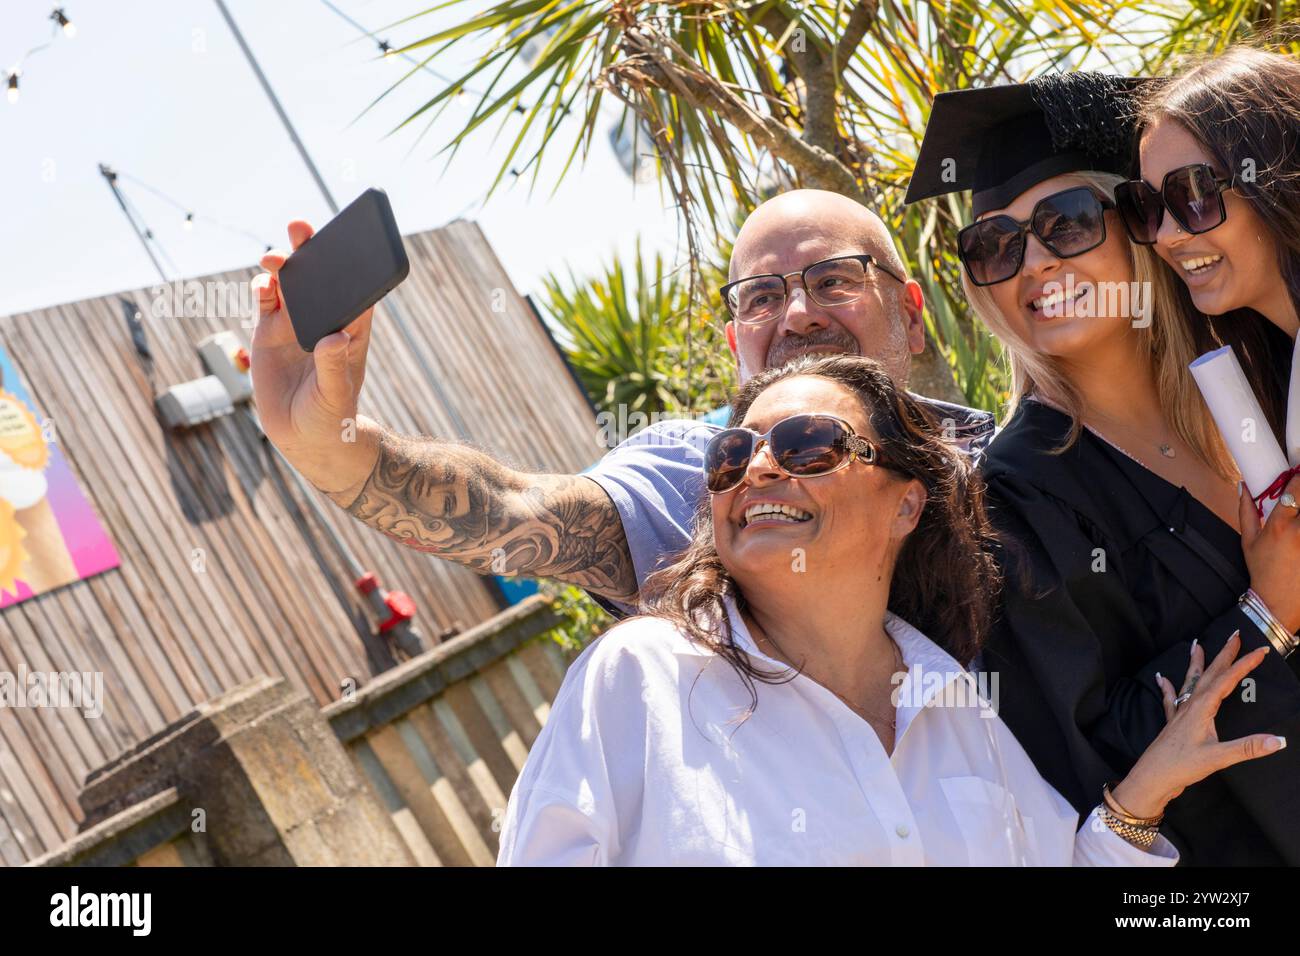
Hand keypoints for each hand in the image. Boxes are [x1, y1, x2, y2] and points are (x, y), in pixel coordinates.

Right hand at [249, 220, 380, 500]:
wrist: (305, 436)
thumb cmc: (331, 416)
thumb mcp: (333, 394)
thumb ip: (332, 366)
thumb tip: (334, 338)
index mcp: (351, 328)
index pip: (354, 288)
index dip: (352, 262)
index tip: (346, 240)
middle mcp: (323, 319)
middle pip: (320, 276)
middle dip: (311, 250)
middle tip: (300, 228)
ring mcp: (295, 323)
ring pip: (290, 282)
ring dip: (284, 264)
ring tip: (276, 258)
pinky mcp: (269, 332)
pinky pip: (266, 299)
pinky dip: (262, 287)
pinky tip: (262, 284)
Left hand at [1111, 632, 1284, 819]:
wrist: (1152, 777)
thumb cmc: (1181, 766)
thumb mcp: (1218, 757)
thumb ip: (1247, 747)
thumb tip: (1278, 740)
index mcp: (1202, 708)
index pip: (1227, 680)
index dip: (1245, 664)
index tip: (1260, 650)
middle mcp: (1190, 706)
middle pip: (1210, 674)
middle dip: (1223, 654)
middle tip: (1234, 635)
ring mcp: (1179, 713)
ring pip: (1190, 682)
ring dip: (1196, 664)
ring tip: (1196, 646)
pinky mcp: (1172, 724)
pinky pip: (1171, 699)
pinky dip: (1167, 687)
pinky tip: (1160, 678)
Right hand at [1240, 477, 1299, 632]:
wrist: (1278, 601)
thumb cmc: (1262, 570)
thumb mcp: (1248, 540)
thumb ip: (1246, 511)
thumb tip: (1243, 486)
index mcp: (1279, 526)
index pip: (1293, 492)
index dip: (1298, 478)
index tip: (1299, 473)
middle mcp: (1299, 532)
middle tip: (1299, 495)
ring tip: (1297, 518)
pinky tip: (1298, 541)